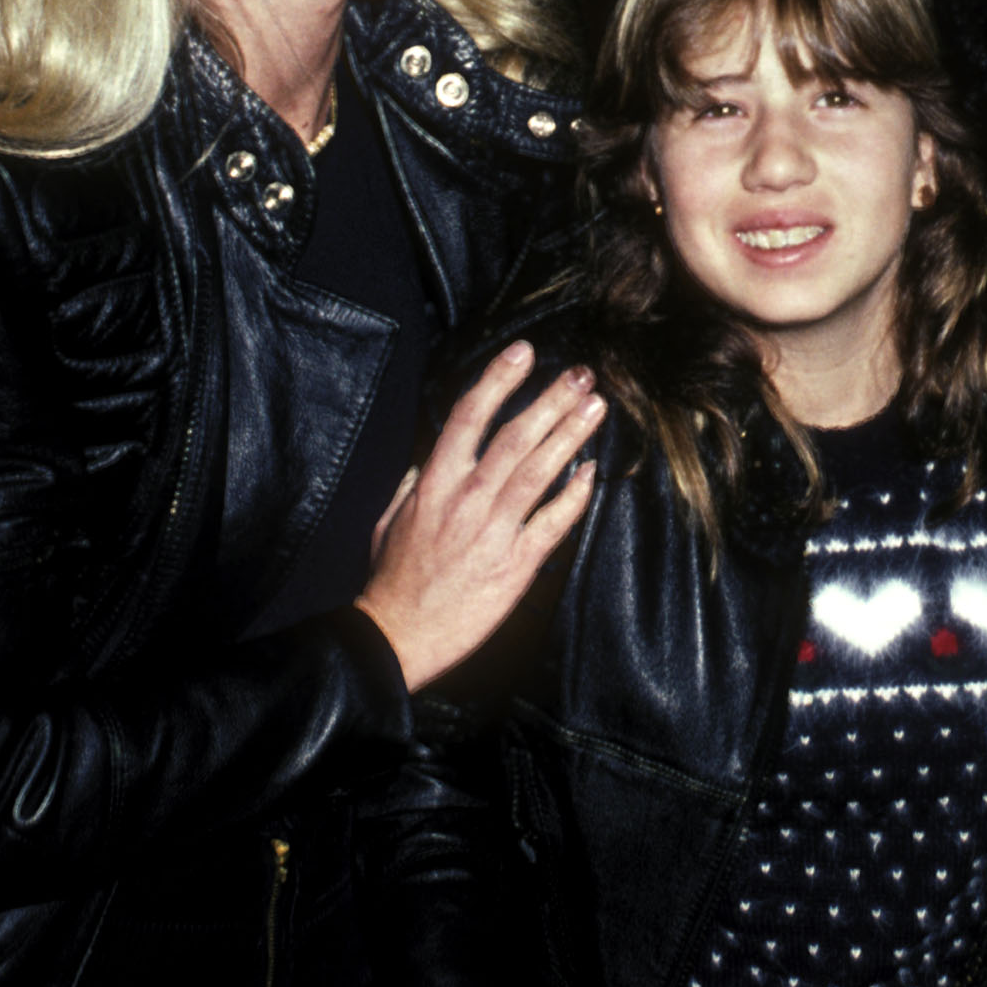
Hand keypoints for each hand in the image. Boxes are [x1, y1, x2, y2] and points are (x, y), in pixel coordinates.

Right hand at [359, 341, 602, 690]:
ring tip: (596, 408)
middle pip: (514, 436)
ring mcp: (492, 531)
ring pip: (538, 471)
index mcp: (433, 483)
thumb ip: (414, 482)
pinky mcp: (515, 565)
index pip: (467, 417)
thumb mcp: (390, 518)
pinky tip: (592, 473)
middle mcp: (464, 500)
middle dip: (550, 400)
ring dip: (571, 435)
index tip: (524, 352)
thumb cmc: (392, 578)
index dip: (497, 379)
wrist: (399, 634)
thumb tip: (429, 456)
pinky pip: (553, 522)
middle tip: (582, 374)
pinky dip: (574, 496)